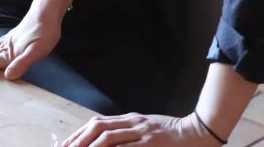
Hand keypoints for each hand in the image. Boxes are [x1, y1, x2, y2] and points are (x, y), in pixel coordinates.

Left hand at [62, 113, 220, 146]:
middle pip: (98, 127)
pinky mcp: (150, 143)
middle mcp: (132, 123)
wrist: (196, 132)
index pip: (97, 123)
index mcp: (130, 119)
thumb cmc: (171, 133)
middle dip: (80, 138)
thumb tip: (107, 138)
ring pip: (109, 136)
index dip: (80, 133)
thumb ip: (129, 132)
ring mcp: (141, 133)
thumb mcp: (147, 128)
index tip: (67, 144)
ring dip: (91, 145)